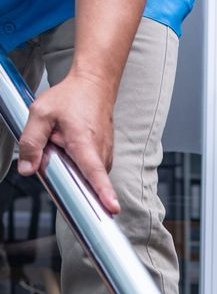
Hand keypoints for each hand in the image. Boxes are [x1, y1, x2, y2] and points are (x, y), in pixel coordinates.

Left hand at [17, 72, 119, 213]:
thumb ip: (31, 141)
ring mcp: (107, 155)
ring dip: (74, 167)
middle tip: (57, 148)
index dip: (103, 192)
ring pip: (87, 175)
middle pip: (86, 180)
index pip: (95, 173)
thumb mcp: (41, 113)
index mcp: (84, 143)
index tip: (112, 208)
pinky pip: (91, 170)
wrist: (94, 85)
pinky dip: (80, 164)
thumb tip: (27, 169)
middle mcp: (101, 152)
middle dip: (69, 176)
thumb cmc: (71, 97)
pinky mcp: (107, 156)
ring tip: (66, 144)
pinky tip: (73, 147)